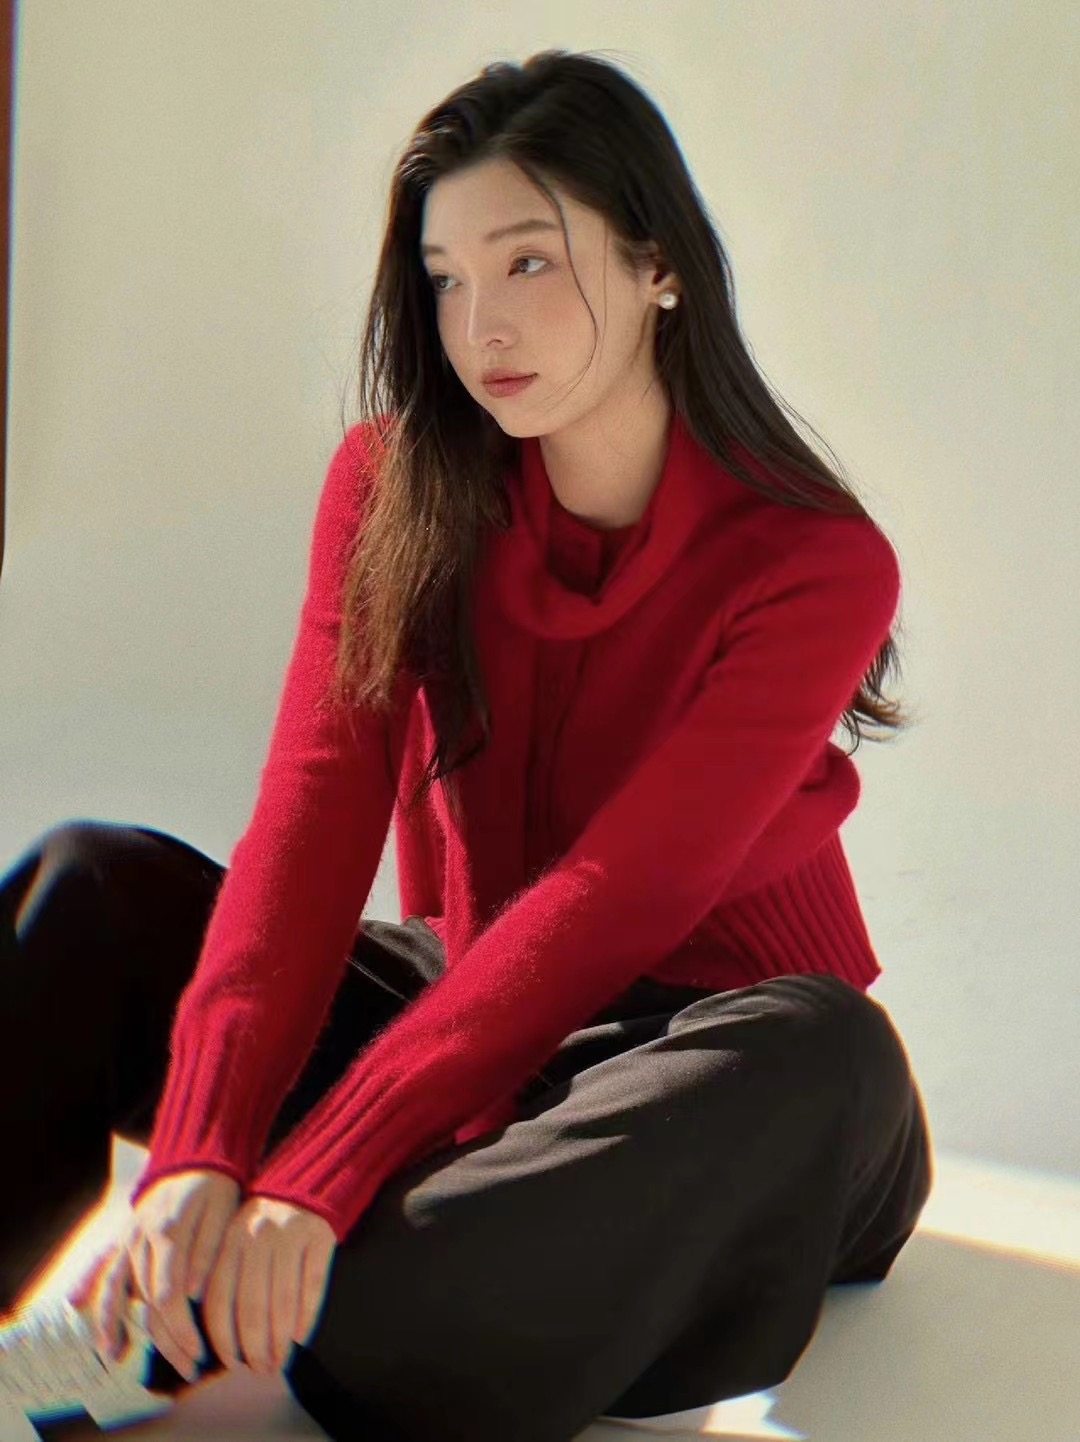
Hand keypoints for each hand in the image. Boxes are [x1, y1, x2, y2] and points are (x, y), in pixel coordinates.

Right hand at [69, 1168, 242, 1381]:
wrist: (195, 1154)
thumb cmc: (217, 1185)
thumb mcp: (223, 1212)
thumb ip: (207, 1251)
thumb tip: (191, 1293)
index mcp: (167, 1233)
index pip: (167, 1296)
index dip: (181, 1329)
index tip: (198, 1352)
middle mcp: (140, 1239)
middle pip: (145, 1303)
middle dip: (165, 1340)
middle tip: (187, 1366)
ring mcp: (128, 1239)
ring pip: (119, 1291)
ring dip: (119, 1327)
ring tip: (116, 1356)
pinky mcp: (124, 1238)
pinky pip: (104, 1268)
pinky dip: (94, 1292)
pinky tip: (83, 1314)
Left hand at [200, 1195, 336, 1375]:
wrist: (308, 1181)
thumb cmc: (266, 1223)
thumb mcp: (237, 1240)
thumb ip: (225, 1278)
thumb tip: (222, 1340)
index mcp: (231, 1241)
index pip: (218, 1297)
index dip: (223, 1336)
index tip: (231, 1362)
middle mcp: (257, 1238)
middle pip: (252, 1304)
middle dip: (254, 1346)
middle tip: (260, 1369)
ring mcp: (290, 1236)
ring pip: (283, 1300)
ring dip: (280, 1339)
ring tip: (280, 1362)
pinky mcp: (319, 1237)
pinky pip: (312, 1285)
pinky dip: (306, 1316)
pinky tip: (301, 1338)